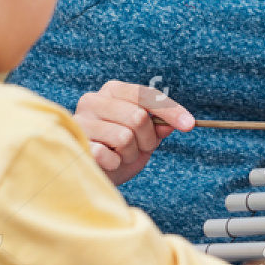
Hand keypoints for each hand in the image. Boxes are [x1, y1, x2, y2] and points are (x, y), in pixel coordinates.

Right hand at [74, 80, 193, 184]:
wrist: (93, 173)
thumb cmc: (121, 150)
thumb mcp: (145, 137)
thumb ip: (159, 127)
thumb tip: (171, 124)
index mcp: (113, 91)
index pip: (146, 95)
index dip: (170, 110)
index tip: (190, 125)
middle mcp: (93, 100)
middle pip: (138, 117)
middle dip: (148, 139)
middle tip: (142, 148)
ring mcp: (80, 121)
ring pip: (124, 137)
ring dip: (130, 153)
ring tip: (121, 155)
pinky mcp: (74, 143)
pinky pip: (106, 154)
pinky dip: (115, 162)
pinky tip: (108, 161)